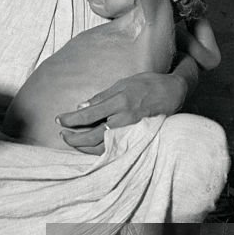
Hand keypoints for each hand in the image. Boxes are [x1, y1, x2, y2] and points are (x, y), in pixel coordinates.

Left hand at [56, 71, 187, 152]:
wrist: (174, 92)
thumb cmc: (148, 84)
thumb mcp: (124, 83)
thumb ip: (102, 96)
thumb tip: (82, 106)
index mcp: (119, 101)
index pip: (88, 114)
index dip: (71, 119)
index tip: (59, 120)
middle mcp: (124, 118)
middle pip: (92, 135)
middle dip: (74, 138)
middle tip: (62, 134)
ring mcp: (131, 131)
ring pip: (102, 146)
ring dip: (84, 146)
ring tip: (73, 141)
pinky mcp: (136, 138)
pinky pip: (114, 149)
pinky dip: (99, 150)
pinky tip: (90, 147)